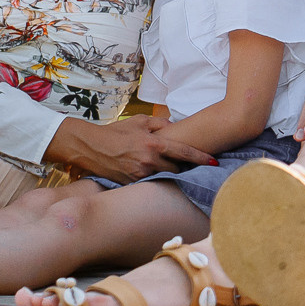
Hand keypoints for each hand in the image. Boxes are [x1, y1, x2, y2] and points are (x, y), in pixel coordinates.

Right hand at [47, 116, 217, 182]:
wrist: (90, 147)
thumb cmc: (115, 132)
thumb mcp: (139, 122)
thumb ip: (160, 124)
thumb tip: (175, 128)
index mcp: (153, 144)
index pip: (184, 152)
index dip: (201, 158)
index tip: (214, 162)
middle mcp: (149, 161)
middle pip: (177, 169)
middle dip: (183, 167)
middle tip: (188, 164)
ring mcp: (141, 175)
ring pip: (164, 177)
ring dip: (168, 172)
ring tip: (169, 168)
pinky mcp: (132, 184)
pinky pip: (150, 182)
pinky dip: (154, 177)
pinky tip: (151, 173)